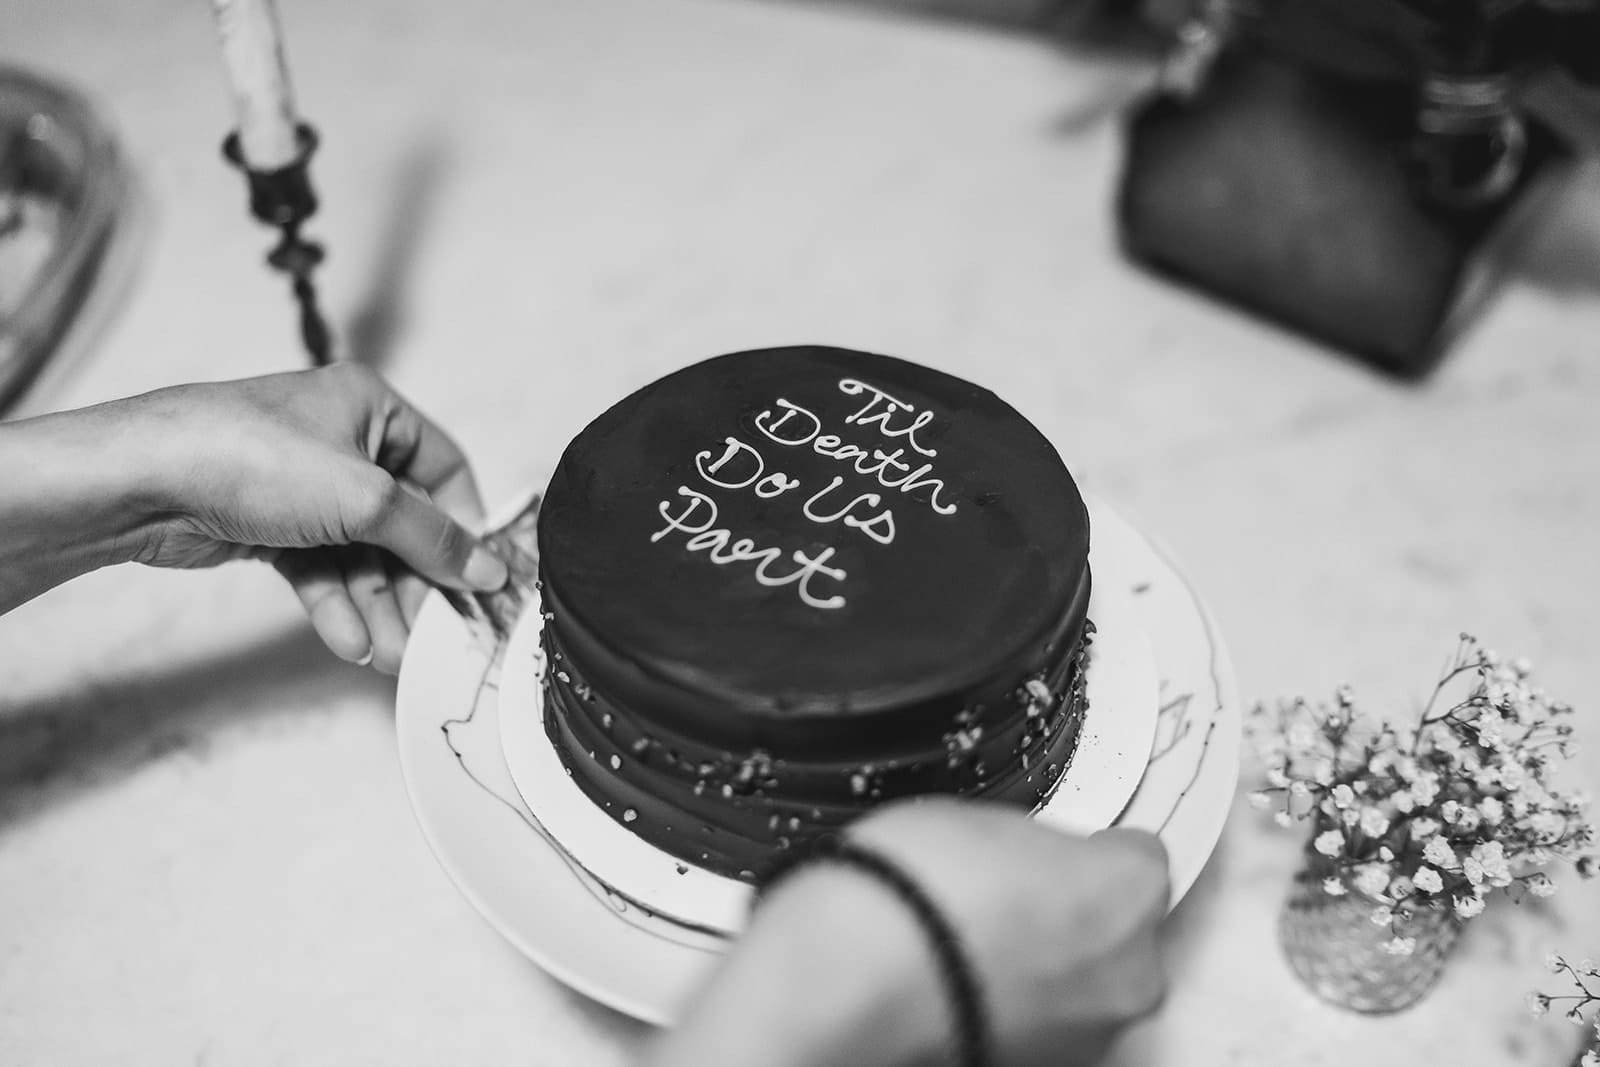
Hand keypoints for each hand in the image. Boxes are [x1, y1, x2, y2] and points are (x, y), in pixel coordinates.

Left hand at [114, 364, 504, 671]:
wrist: (145, 482)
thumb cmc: (250, 456)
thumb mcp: (367, 499)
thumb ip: (433, 539)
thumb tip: (486, 567)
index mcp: (372, 408)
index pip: (444, 469)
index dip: (466, 524)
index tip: (482, 577)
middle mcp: (342, 442)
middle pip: (404, 523)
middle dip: (417, 583)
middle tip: (438, 632)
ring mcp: (305, 487)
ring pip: (361, 555)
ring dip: (378, 606)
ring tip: (393, 654)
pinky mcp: (272, 525)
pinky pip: (321, 569)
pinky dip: (337, 605)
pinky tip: (351, 642)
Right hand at [848, 801, 1168, 1066]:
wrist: (858, 979)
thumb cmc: (918, 886)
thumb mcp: (982, 819)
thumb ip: (1033, 845)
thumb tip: (1029, 861)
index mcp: (1130, 890)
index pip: (1139, 859)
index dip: (1093, 853)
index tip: (1060, 852)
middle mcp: (1132, 970)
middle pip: (1122, 935)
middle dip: (1077, 921)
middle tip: (1009, 901)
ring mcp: (1090, 1033)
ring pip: (1084, 990)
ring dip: (1046, 973)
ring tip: (969, 949)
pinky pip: (1043, 1029)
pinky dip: (1014, 1013)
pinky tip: (959, 987)